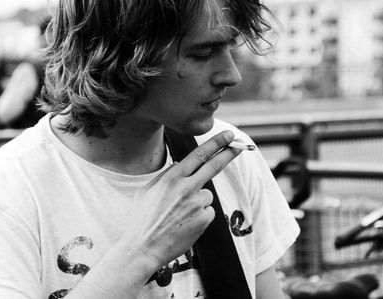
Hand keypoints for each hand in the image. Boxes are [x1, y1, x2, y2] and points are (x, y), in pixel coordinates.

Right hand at [121, 130, 242, 271]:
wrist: (144, 246)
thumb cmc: (143, 218)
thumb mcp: (148, 190)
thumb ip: (166, 176)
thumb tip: (179, 166)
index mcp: (172, 178)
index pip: (198, 155)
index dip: (215, 144)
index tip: (227, 136)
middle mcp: (186, 188)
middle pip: (213, 166)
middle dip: (228, 153)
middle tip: (240, 145)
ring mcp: (196, 204)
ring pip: (206, 195)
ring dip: (198, 201)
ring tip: (179, 215)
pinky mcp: (204, 219)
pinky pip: (207, 212)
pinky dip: (199, 216)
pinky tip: (184, 224)